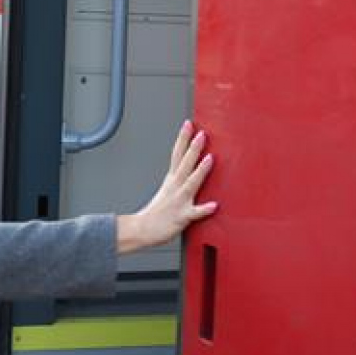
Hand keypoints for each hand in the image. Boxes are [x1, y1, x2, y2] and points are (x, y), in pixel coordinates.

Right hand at [118, 121, 216, 252]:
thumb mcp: (167, 191)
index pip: (177, 154)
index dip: (183, 139)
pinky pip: (194, 213)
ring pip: (190, 183)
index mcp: (171, 180)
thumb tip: (188, 170)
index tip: (189, 124)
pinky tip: (213, 205)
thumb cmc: (155, 213)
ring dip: (200, 171)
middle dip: (193, 148)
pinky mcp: (182, 217)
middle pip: (184, 163)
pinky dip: (203, 209)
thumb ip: (179, 180)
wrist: (142, 229)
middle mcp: (175, 187)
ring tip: (209, 159)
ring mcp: (178, 201)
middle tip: (202, 134)